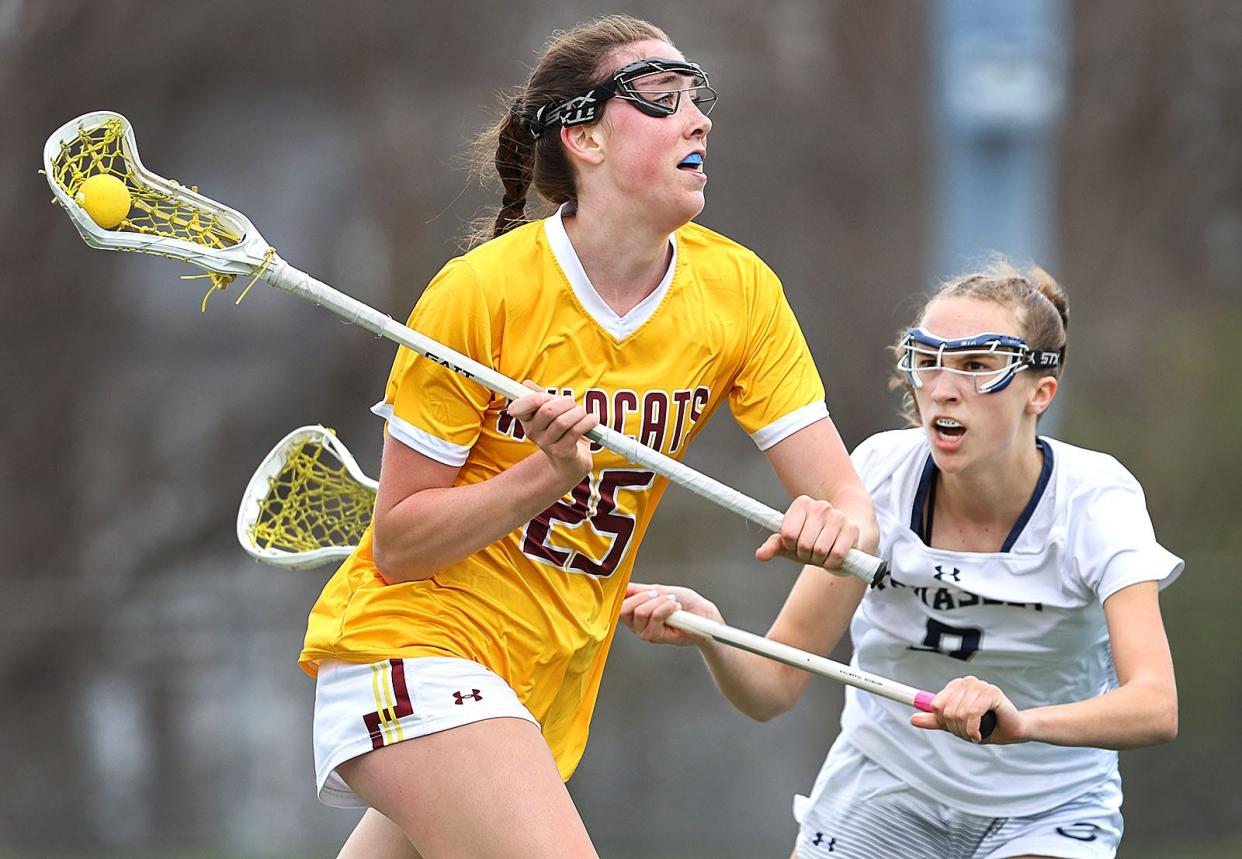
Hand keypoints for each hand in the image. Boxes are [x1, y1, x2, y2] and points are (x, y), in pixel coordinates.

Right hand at [506, 381, 597, 485]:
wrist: (571, 462)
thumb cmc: (561, 431)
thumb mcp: (549, 412)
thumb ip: (539, 397)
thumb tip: (526, 385)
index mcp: (526, 419)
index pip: (517, 407)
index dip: (533, 399)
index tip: (545, 397)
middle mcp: (532, 433)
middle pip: (548, 410)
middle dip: (566, 402)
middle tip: (572, 405)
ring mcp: (546, 444)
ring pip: (563, 421)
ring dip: (578, 413)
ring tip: (583, 414)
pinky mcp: (562, 452)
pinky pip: (575, 431)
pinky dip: (588, 421)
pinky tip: (592, 420)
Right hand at [620, 582, 722, 646]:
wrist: (700, 613)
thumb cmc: (683, 601)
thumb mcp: (659, 590)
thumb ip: (639, 589)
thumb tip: (623, 585)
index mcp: (633, 610)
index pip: (617, 603)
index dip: (623, 594)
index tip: (639, 586)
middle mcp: (635, 622)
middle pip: (623, 610)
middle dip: (642, 597)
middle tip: (657, 594)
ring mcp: (644, 630)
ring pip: (640, 613)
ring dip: (659, 603)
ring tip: (671, 603)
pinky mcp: (655, 637)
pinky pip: (654, 618)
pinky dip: (666, 609)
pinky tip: (675, 609)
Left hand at [754, 495, 859, 573]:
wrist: (845, 538)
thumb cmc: (814, 540)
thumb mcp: (791, 544)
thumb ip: (774, 546)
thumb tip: (760, 555)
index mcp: (802, 504)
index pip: (786, 533)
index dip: (790, 546)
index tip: (796, 544)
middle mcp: (820, 506)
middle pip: (803, 544)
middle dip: (806, 555)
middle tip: (812, 551)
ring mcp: (838, 516)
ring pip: (819, 550)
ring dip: (819, 560)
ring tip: (823, 553)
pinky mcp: (852, 529)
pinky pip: (836, 555)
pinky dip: (832, 563)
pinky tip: (834, 557)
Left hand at [910, 675, 1025, 743]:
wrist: (1012, 730)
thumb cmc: (985, 726)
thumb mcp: (956, 725)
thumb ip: (936, 721)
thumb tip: (913, 719)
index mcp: (955, 687)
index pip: (935, 705)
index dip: (942, 721)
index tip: (952, 728)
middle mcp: (966, 682)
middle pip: (946, 711)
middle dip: (956, 729)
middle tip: (967, 734)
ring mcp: (979, 685)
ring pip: (959, 713)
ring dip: (965, 731)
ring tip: (975, 734)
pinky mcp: (991, 692)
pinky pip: (972, 713)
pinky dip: (973, 729)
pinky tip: (978, 734)